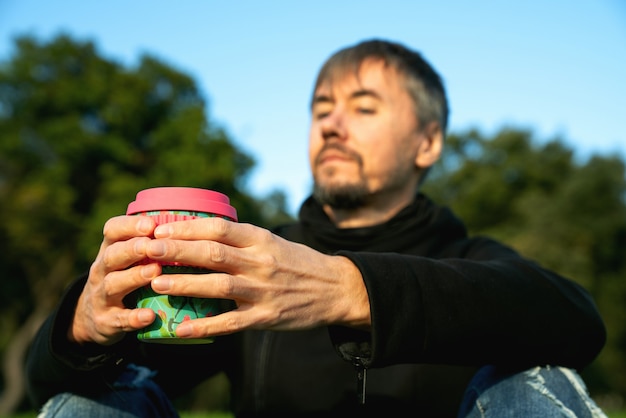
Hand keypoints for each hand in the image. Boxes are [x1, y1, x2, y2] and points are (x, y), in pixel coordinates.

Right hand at [68, 215, 160, 344]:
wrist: (92, 318)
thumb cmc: (123, 279)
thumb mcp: (128, 259)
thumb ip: (149, 244)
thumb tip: (188, 224)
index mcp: (110, 250)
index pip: (112, 231)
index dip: (129, 226)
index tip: (150, 225)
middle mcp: (102, 270)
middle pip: (112, 255)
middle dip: (131, 249)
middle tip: (151, 245)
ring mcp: (101, 296)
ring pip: (113, 284)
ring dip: (134, 277)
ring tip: (155, 272)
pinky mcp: (106, 322)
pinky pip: (119, 320)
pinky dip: (134, 318)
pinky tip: (150, 316)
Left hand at [145, 217, 370, 339]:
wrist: (336, 288)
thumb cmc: (299, 262)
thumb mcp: (273, 241)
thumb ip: (242, 239)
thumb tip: (202, 230)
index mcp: (261, 239)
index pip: (219, 228)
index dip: (187, 227)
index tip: (160, 228)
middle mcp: (261, 262)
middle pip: (213, 253)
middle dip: (176, 250)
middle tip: (147, 249)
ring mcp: (263, 291)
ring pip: (218, 285)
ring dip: (184, 284)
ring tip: (156, 282)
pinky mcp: (266, 317)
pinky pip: (231, 322)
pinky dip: (205, 326)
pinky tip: (182, 329)